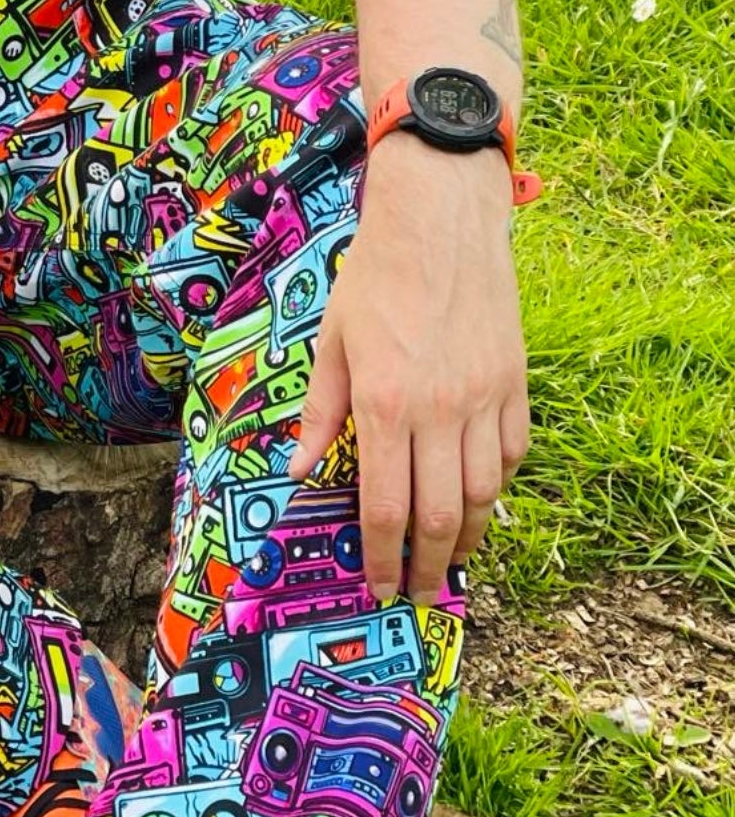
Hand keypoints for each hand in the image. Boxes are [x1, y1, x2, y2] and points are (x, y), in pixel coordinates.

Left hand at [287, 130, 529, 601]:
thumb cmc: (377, 277)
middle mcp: (440, 412)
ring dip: (466, 536)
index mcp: (385, 405)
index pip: (386, 508)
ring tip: (448, 559)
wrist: (441, 222)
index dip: (382, 558)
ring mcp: (484, 400)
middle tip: (418, 593)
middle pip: (439, 516)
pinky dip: (498, 486)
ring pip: (485, 494)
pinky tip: (480, 499)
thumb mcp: (332, 342)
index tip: (379, 587)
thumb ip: (321, 413)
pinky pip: (513, 454)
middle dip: (427, 566)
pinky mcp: (515, 384)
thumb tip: (302, 470)